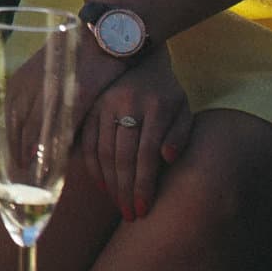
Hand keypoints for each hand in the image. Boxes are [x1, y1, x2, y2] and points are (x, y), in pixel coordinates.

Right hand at [76, 46, 191, 219]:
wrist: (138, 55)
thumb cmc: (165, 91)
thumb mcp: (183, 108)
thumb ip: (180, 134)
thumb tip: (167, 158)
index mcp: (156, 108)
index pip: (147, 156)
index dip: (144, 186)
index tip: (143, 210)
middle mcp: (127, 106)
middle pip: (123, 158)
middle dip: (126, 191)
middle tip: (129, 215)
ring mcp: (105, 104)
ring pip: (103, 151)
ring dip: (109, 182)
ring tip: (117, 203)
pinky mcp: (91, 105)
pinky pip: (87, 140)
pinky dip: (92, 165)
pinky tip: (101, 183)